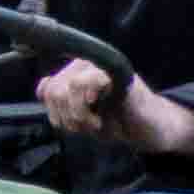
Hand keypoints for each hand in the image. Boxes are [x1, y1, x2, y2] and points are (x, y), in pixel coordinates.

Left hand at [39, 59, 193, 164]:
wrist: (151, 129)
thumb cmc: (118, 121)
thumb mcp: (81, 117)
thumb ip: (61, 103)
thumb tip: (42, 88)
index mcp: (77, 73)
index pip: (47, 88)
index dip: (53, 111)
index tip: (70, 125)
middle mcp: (88, 64)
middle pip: (55, 89)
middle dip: (66, 116)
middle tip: (86, 127)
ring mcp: (103, 66)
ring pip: (68, 86)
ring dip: (78, 114)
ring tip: (94, 124)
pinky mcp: (118, 72)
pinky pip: (87, 81)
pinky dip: (88, 107)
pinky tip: (101, 117)